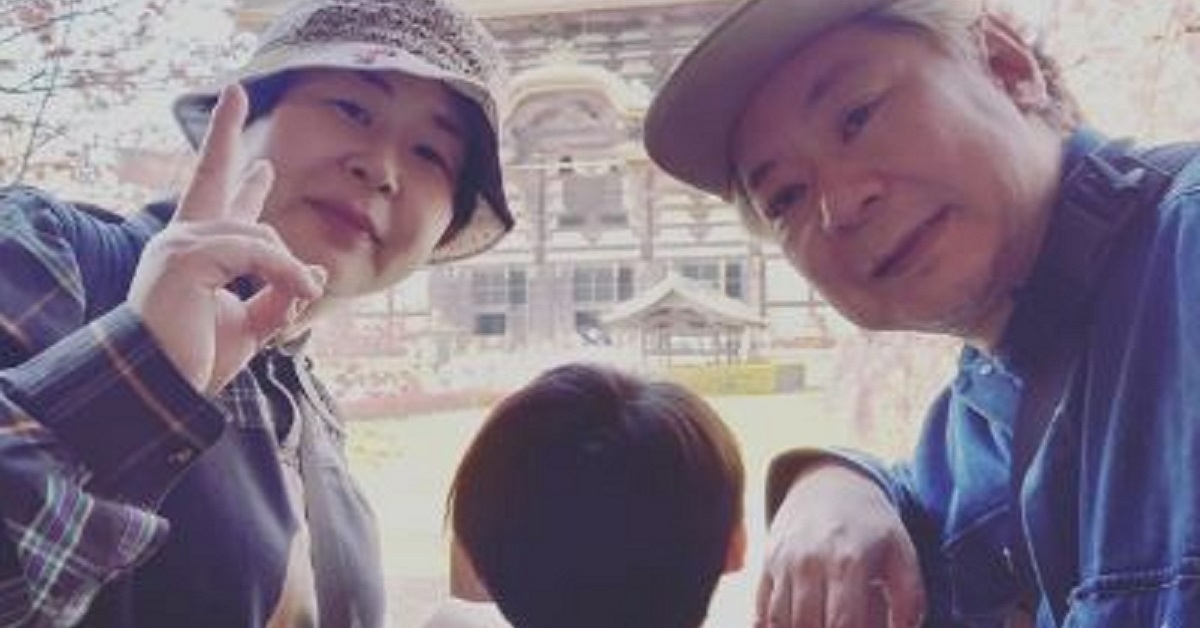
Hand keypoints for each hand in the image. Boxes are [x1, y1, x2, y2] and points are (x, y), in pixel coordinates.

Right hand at [128, 85, 324, 394]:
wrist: (163, 392)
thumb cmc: (197, 361)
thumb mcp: (251, 327)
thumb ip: (281, 296)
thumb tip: (317, 271)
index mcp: (198, 249)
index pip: (215, 193)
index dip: (230, 158)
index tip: (243, 123)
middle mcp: (183, 237)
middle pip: (211, 175)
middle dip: (224, 132)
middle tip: (234, 90)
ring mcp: (179, 244)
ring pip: (258, 234)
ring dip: (289, 268)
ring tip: (304, 293)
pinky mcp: (184, 258)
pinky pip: (255, 253)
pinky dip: (283, 272)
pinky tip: (300, 290)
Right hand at [756, 463, 925, 626]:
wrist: (830, 483)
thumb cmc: (871, 526)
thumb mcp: (902, 553)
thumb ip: (909, 600)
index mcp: (848, 563)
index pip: (843, 624)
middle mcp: (810, 563)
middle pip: (808, 626)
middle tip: (839, 625)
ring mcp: (783, 562)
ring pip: (780, 621)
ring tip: (821, 623)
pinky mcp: (767, 563)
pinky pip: (762, 607)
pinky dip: (772, 625)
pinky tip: (793, 626)